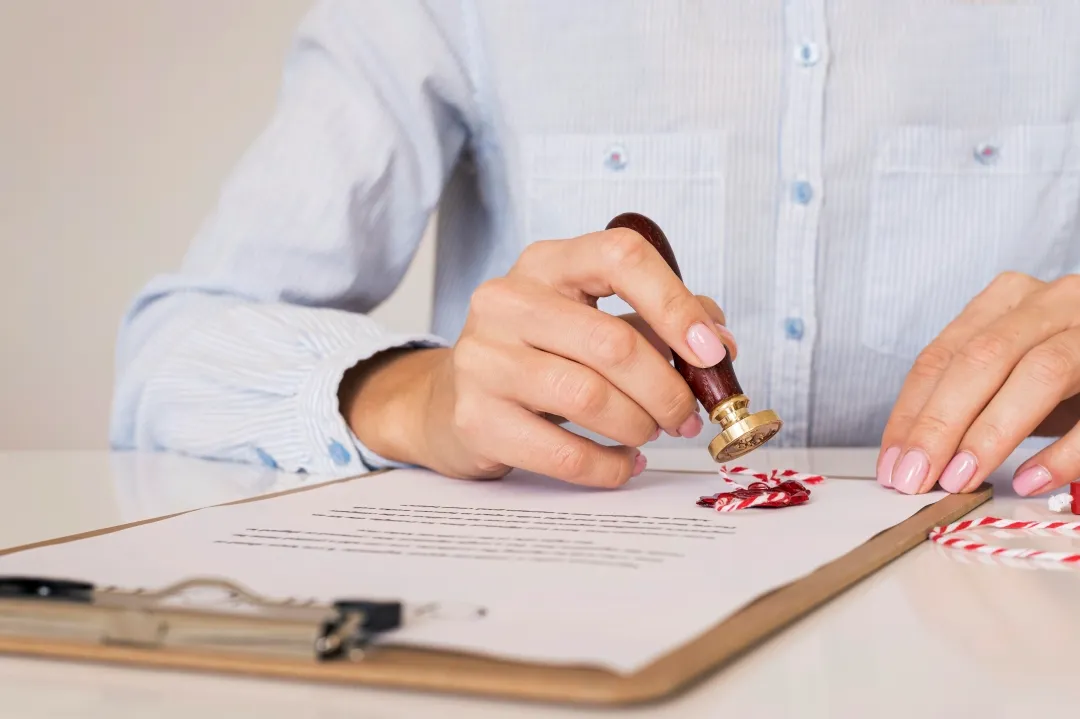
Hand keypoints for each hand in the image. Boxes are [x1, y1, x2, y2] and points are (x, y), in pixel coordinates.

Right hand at [344, 227, 734, 486]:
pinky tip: (622, 462)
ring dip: (639, 426)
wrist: (449, 401)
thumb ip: (655, 322)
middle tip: (687, 415)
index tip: (711, 351)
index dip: (676, 304)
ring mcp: (484, 359)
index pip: (620, 257)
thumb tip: (721, 346)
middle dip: (667, 389)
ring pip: (590, 398)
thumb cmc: (536, 357)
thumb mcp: (590, 320)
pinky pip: (565, 453)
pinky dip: (609, 466)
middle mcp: (507, 301)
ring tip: (649, 433)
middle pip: (613, 343)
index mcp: (547, 264)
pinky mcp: (476, 417)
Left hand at [876, 272, 1079, 496]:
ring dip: (992, 433)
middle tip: (916, 477)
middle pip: (981, 359)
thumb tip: (914, 457)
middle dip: (941, 424)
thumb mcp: (1011, 372)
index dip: (911, 413)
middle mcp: (1051, 303)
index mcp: (1007, 301)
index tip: (892, 464)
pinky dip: (1061, 451)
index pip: (941, 356)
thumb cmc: (1069, 371)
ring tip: (961, 478)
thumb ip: (969, 398)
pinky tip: (1029, 478)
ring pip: (1037, 373)